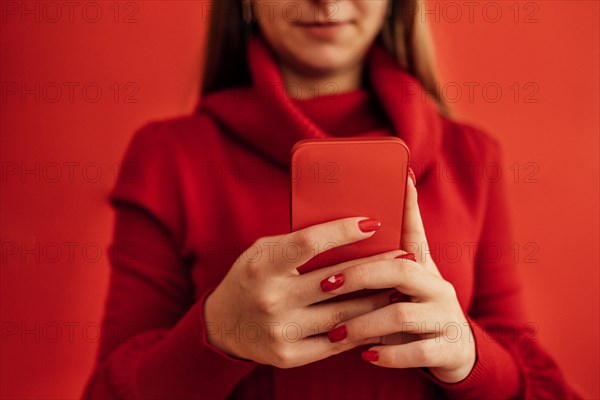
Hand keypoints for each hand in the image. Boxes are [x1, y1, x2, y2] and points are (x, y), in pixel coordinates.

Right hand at [203, 216, 404, 367]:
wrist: (222, 325)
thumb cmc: (250, 277)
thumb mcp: (262, 251)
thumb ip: (297, 243)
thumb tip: (347, 229)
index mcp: (262, 266)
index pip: (309, 243)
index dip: (343, 232)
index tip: (373, 223)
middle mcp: (270, 299)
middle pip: (335, 281)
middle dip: (376, 267)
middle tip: (404, 255)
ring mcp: (279, 330)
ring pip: (343, 314)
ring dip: (376, 299)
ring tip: (399, 285)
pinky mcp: (288, 356)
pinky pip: (336, 342)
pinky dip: (362, 329)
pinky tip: (380, 316)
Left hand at [319, 174, 475, 382]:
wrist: (454, 353)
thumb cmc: (413, 311)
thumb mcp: (401, 287)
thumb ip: (378, 266)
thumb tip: (345, 235)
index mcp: (424, 267)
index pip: (414, 232)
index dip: (408, 207)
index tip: (400, 180)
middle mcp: (438, 286)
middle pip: (401, 270)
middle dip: (360, 274)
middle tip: (326, 283)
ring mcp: (446, 318)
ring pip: (402, 314)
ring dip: (363, 323)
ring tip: (336, 332)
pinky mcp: (449, 350)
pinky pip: (417, 352)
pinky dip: (389, 354)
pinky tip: (367, 355)